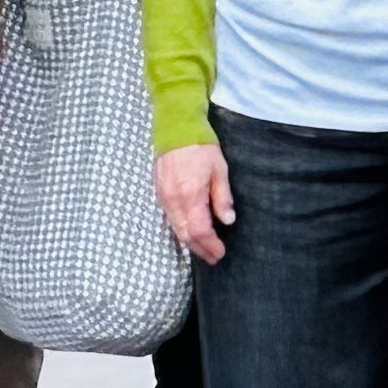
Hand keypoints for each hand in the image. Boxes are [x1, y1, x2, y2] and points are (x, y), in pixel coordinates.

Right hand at [155, 143, 234, 263]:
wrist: (176, 129)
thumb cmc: (201, 148)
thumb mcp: (220, 170)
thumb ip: (222, 197)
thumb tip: (228, 220)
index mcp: (191, 195)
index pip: (200, 230)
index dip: (210, 245)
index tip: (221, 253)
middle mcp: (174, 200)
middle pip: (186, 234)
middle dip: (200, 249)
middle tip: (214, 257)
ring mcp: (164, 197)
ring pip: (175, 228)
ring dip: (190, 242)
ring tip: (203, 250)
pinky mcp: (159, 193)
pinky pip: (169, 218)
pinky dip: (180, 230)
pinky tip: (189, 233)